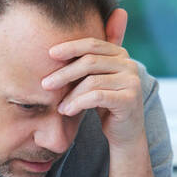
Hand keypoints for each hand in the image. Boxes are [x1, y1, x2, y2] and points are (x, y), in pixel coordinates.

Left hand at [43, 19, 146, 150]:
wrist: (125, 132)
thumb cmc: (105, 104)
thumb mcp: (95, 80)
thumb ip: (84, 65)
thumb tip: (52, 50)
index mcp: (120, 55)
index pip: (92, 44)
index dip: (71, 47)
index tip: (50, 53)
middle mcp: (129, 64)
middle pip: (90, 61)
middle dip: (64, 73)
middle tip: (45, 84)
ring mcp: (131, 81)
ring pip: (92, 81)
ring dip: (70, 95)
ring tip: (59, 107)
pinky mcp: (129, 99)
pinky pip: (97, 97)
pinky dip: (78, 103)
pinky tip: (68, 111)